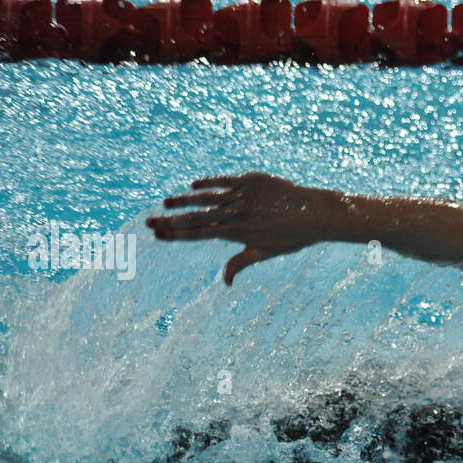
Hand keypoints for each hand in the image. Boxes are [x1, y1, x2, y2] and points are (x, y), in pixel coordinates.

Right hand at [147, 172, 346, 284]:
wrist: (314, 214)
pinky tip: (193, 185)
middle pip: (197, 217)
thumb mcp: (264, 253)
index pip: (199, 234)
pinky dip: (209, 182)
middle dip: (171, 220)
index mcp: (236, 233)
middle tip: (148, 221)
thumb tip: (224, 283)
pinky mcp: (251, 180)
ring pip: (207, 197)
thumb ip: (240, 263)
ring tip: (165, 203)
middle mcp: (236, 214)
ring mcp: (243, 195)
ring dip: (185, 201)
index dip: (177, 235)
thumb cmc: (291, 237)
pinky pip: (225, 180)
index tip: (157, 235)